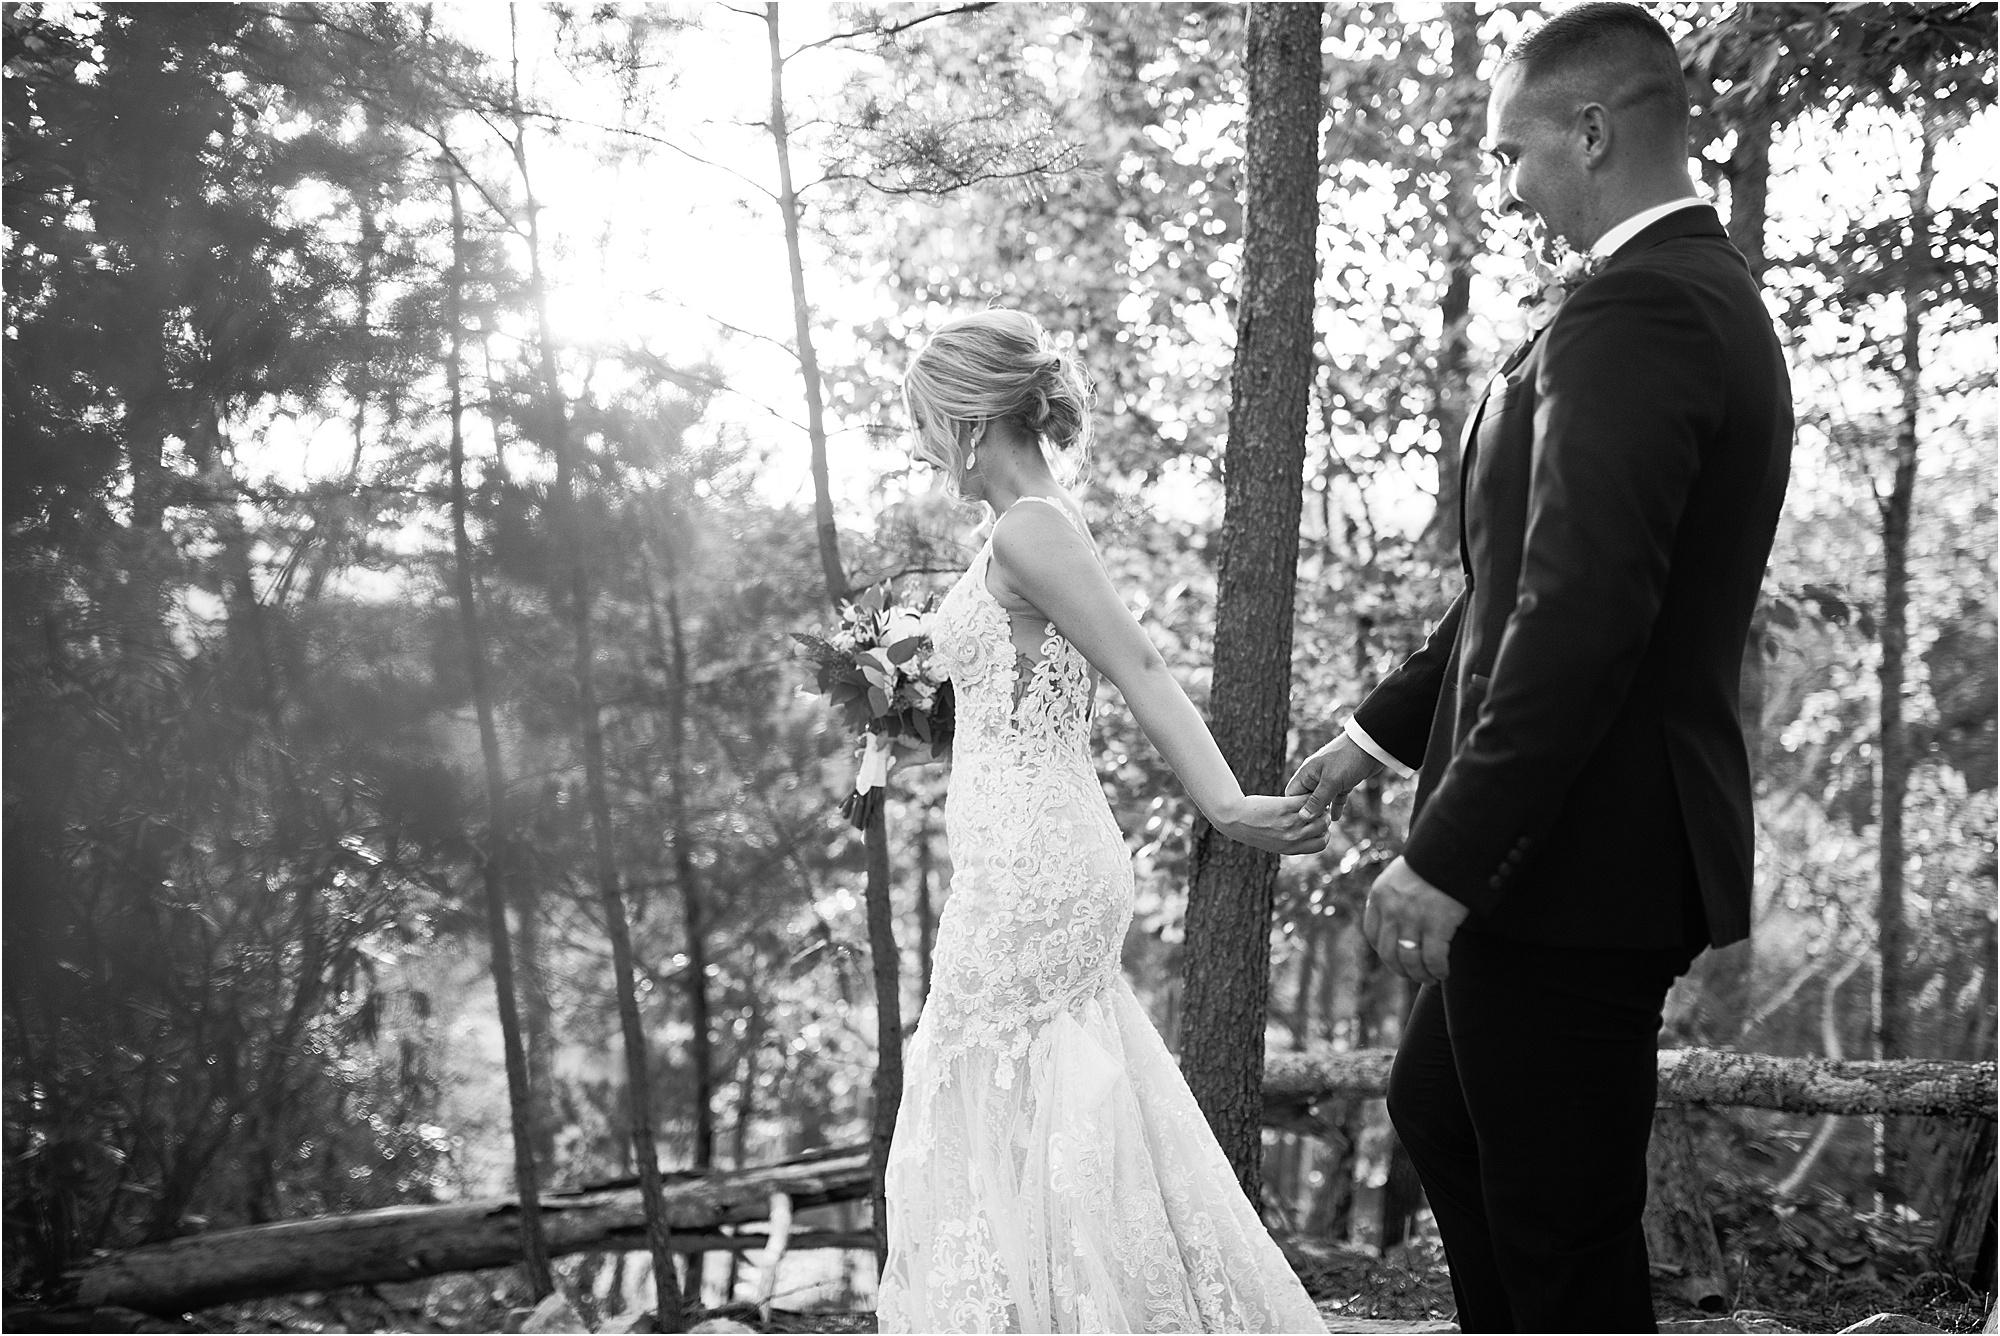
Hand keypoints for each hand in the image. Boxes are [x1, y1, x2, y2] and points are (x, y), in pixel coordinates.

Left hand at [1213, 794, 1329, 855]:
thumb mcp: (1272, 843)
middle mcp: (1292, 838)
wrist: (1233, 819)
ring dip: (1319, 804)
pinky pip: (1305, 801)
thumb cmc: (1252, 829)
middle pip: (1322, 828)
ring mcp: (1289, 823)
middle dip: (1324, 817)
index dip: (1325, 834)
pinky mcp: (1283, 808)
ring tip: (1313, 799)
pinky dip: (1307, 795)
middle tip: (1319, 808)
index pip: (1320, 844)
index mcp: (1291, 849)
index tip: (1321, 825)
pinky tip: (1302, 792)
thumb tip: (1304, 837)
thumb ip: (1289, 842)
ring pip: (1318, 813)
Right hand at [1285, 732, 1381, 818]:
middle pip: (1306, 798)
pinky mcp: (1342, 781)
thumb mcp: (1331, 782)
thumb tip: (1303, 817)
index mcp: (1306, 773)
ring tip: (1324, 827)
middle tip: (1315, 828)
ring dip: (1323, 811)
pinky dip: (1335, 806)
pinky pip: (1335, 797)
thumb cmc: (1347, 759)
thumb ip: (1317, 800)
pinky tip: (1336, 818)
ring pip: (1322, 799)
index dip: (1295, 808)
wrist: (1372, 746)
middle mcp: (1315, 776)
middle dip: (1310, 812)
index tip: (1301, 823)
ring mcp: (1329, 778)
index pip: (1292, 794)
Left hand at [1363, 856, 1468, 985]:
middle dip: (1401, 970)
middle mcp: (1392, 909)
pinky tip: (1444, 972)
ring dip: (1420, 975)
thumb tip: (1393, 926)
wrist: (1453, 849)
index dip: (1383, 951)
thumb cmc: (1430, 863)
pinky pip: (1433, 959)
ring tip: (1430, 978)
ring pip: (1410, 961)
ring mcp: (1413, 918)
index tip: (1395, 958)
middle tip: (1414, 975)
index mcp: (1379, 896)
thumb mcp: (1398, 876)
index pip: (1372, 934)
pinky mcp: (1437, 924)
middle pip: (1389, 953)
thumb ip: (1392, 899)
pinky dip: (1438, 971)